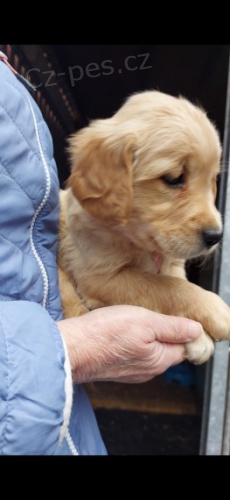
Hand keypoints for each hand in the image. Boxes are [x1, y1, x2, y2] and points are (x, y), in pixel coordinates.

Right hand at [57, 305, 202, 383]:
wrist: (70, 348)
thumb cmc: (105, 333)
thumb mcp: (146, 322)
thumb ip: (173, 327)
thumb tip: (196, 330)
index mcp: (159, 360)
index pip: (184, 346)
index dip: (181, 329)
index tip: (169, 313)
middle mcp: (147, 371)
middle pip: (166, 349)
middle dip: (162, 332)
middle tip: (148, 313)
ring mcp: (130, 372)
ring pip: (148, 350)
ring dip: (145, 336)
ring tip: (131, 319)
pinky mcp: (114, 368)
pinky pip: (131, 353)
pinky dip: (129, 341)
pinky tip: (118, 330)